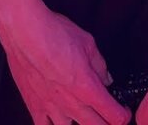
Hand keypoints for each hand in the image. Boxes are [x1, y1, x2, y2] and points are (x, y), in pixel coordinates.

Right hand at [0, 6, 132, 124]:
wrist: (24, 32)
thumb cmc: (53, 33)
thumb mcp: (87, 42)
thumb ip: (99, 64)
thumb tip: (105, 77)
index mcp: (88, 87)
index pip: (115, 116)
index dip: (123, 115)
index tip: (123, 110)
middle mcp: (71, 103)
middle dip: (107, 124)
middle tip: (107, 115)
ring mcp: (52, 107)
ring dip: (80, 124)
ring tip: (82, 115)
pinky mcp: (34, 106)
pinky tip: (56, 119)